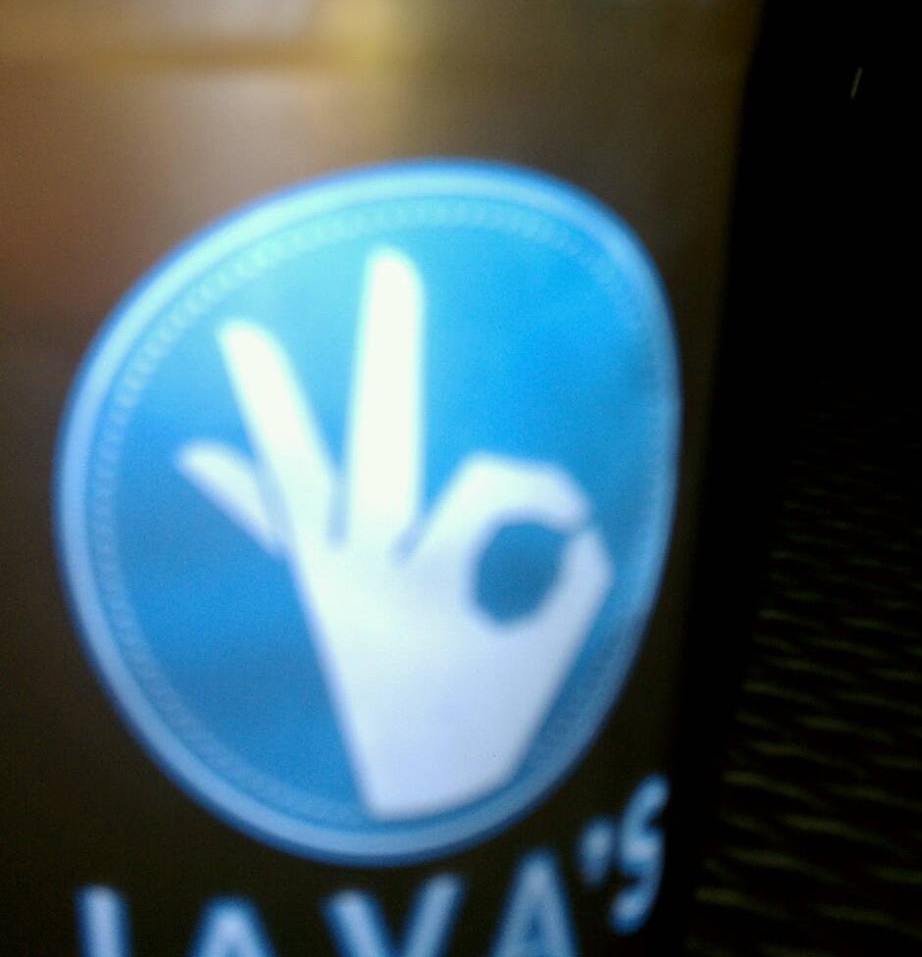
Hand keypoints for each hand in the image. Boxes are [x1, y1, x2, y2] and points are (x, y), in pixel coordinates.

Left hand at [177, 249, 612, 818]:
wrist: (396, 803)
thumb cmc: (472, 737)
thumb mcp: (537, 669)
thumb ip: (569, 595)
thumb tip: (582, 540)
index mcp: (429, 582)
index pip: (489, 491)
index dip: (537, 495)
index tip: (574, 529)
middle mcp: (365, 568)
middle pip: (380, 441)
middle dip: (390, 351)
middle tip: (392, 264)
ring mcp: (322, 577)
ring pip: (298, 477)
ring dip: (273, 405)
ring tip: (241, 332)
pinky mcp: (300, 590)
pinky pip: (262, 532)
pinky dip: (235, 488)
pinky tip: (193, 450)